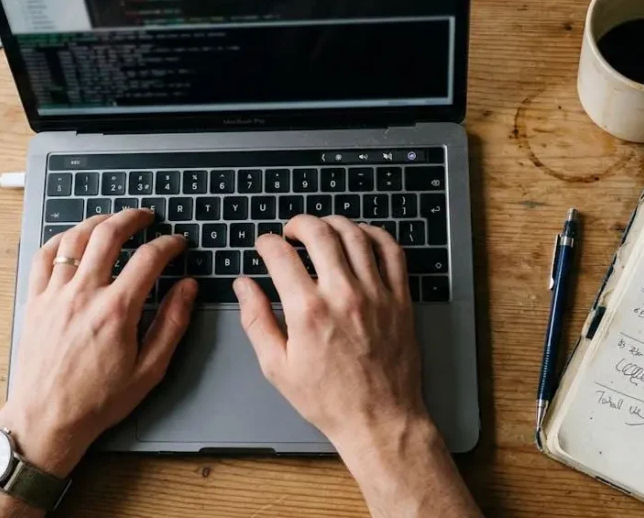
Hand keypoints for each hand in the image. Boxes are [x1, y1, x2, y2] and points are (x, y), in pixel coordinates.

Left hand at [0, 209, 196, 476]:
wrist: (47, 418)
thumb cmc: (99, 400)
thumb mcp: (149, 369)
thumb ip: (172, 323)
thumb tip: (188, 288)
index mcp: (117, 310)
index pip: (149, 258)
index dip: (169, 244)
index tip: (177, 243)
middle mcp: (84, 294)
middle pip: (109, 234)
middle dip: (132, 218)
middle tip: (146, 217)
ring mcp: (55, 294)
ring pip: (74, 238)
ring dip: (97, 222)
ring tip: (112, 221)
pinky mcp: (35, 301)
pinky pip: (44, 256)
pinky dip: (60, 240)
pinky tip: (73, 240)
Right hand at [233, 215, 428, 452]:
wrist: (379, 419)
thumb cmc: (328, 399)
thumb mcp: (277, 367)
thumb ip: (256, 320)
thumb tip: (244, 286)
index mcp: (308, 311)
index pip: (280, 254)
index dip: (266, 242)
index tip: (264, 245)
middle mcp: (343, 295)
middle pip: (319, 233)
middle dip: (299, 224)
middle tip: (291, 231)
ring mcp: (376, 294)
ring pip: (355, 235)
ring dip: (333, 224)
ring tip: (322, 230)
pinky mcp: (399, 299)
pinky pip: (391, 251)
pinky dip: (374, 234)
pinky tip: (361, 237)